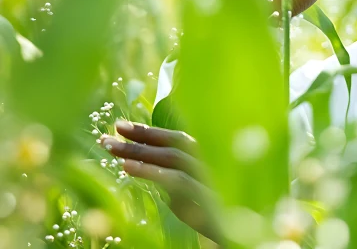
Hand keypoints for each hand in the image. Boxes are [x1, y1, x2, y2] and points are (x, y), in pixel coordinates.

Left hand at [100, 121, 221, 243]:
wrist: (240, 239)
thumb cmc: (212, 219)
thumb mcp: (188, 199)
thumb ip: (172, 182)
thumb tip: (140, 164)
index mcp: (208, 163)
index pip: (179, 139)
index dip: (150, 131)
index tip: (120, 125)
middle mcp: (214, 166)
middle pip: (176, 144)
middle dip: (142, 136)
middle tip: (110, 132)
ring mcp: (214, 181)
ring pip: (176, 158)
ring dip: (141, 151)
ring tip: (112, 148)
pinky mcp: (211, 199)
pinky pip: (179, 181)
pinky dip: (152, 171)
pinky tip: (128, 168)